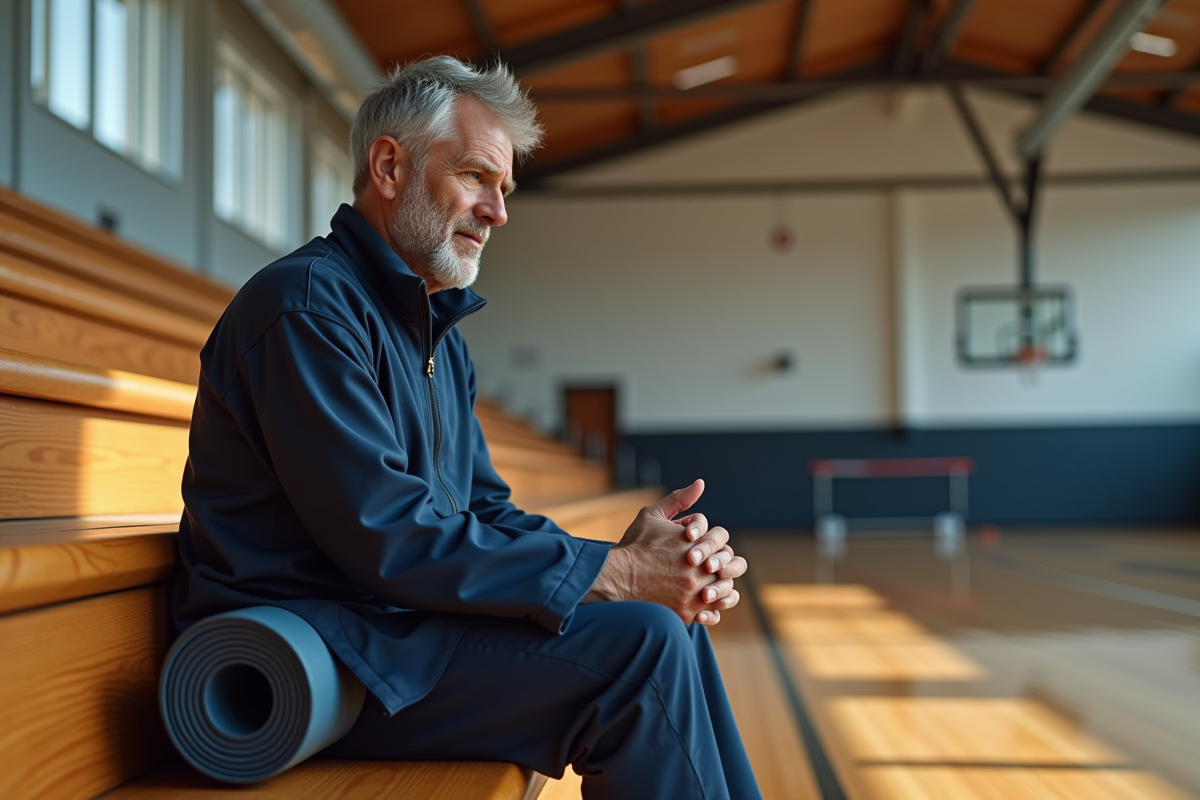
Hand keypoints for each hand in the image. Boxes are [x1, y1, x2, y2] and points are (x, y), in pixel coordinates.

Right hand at [583, 480, 746, 624]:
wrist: (617, 578)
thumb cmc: (635, 546)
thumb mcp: (654, 515)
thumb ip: (679, 499)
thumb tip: (700, 484)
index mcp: (696, 544)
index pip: (721, 538)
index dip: (711, 539)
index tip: (695, 544)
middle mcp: (699, 570)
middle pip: (728, 564)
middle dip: (721, 562)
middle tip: (707, 564)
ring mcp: (695, 593)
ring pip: (726, 590)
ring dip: (721, 585)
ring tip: (707, 581)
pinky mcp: (687, 612)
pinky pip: (713, 612)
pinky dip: (713, 607)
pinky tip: (702, 599)